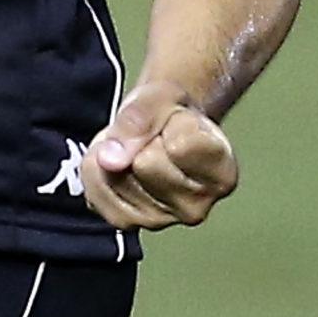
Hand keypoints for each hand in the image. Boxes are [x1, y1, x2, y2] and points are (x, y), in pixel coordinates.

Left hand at [81, 80, 239, 230]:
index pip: (180, 145)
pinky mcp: (127, 222)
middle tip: (156, 136)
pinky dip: (98, 169)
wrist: (162, 126)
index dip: (171, 121)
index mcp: (222, 175)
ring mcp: (161, 220)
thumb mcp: (163, 94)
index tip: (179, 122)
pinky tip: (118, 163)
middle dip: (142, 140)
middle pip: (146, 164)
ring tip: (140, 148)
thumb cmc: (172, 111)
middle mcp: (196, 208)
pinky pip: (96, 192)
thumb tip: (111, 161)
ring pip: (118, 176)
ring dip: (119, 153)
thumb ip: (140, 118)